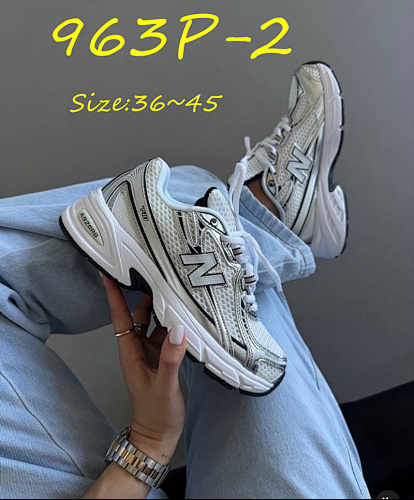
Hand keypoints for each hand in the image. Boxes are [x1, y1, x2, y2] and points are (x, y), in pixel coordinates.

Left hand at [102, 275, 186, 464]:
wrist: (158, 437)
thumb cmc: (156, 416)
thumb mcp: (164, 387)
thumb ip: (171, 358)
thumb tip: (179, 330)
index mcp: (130, 353)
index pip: (119, 318)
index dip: (114, 295)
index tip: (108, 274)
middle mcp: (138, 349)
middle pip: (137, 315)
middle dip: (143, 294)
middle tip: (153, 272)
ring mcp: (150, 353)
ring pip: (153, 323)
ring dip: (161, 309)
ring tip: (173, 290)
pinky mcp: (162, 358)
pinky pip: (166, 334)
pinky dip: (173, 324)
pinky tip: (184, 318)